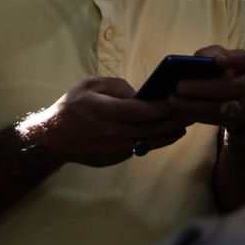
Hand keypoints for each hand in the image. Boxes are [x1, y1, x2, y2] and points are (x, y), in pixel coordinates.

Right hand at [23, 77, 187, 166]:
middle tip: (191, 113)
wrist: (53, 138)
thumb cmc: (72, 107)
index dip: (164, 107)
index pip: (143, 111)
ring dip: (169, 134)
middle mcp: (113, 133)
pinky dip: (153, 140)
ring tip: (184, 126)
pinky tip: (163, 133)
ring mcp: (115, 149)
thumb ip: (116, 86)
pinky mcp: (116, 158)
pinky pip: (140, 148)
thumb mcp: (90, 85)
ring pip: (150, 142)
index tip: (178, 100)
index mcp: (107, 111)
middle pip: (152, 129)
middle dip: (174, 121)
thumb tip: (140, 94)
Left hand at [168, 46, 244, 131]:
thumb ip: (210, 54)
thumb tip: (195, 59)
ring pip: (219, 108)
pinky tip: (178, 111)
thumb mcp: (223, 58)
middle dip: (201, 88)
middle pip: (227, 87)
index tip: (217, 60)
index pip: (243, 59)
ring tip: (173, 100)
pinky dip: (193, 115)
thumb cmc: (228, 71)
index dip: (231, 60)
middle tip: (178, 87)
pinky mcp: (235, 121)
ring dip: (193, 105)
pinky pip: (213, 120)